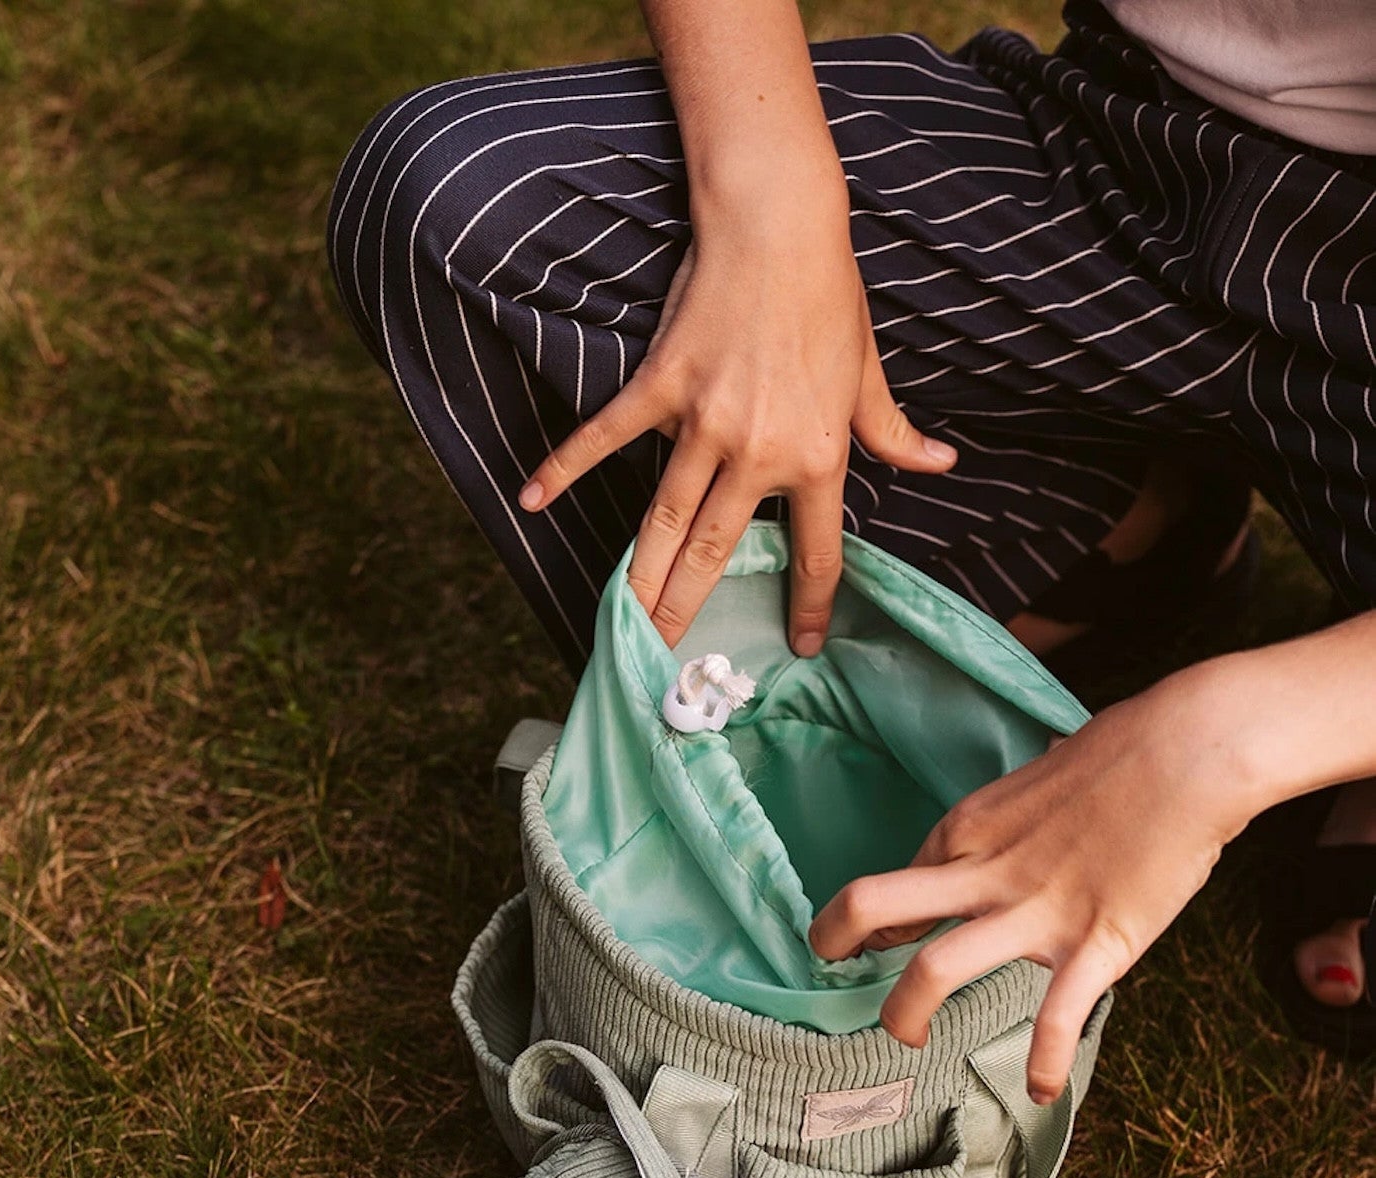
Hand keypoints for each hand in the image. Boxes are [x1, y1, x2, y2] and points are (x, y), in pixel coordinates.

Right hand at [518, 191, 954, 652]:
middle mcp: (759, 451)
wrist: (777, 223)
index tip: (797, 646)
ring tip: (621, 622)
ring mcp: (705, 422)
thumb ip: (892, 431)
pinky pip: (607, 439)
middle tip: (666, 661)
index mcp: (818, 456)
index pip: (816, 552)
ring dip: (640, 576)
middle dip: (689, 612)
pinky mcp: (662, 387)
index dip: (807, 605)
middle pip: (717, 552)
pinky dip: (565, 468)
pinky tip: (532, 501)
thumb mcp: (868, 370)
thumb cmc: (827, 294)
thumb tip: (938, 464)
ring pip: (666, 518)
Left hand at [809, 661, 1270, 1103]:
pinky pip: (1056, 1017)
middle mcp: (985, 871)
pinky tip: (1042, 1089)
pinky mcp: (1093, 944)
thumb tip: (1019, 820)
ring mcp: (1034, 913)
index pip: (898, 878)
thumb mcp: (1041, 778)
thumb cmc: (1125, 753)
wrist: (1194, 751)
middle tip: (834, 969)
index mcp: (969, 828)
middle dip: (837, 942)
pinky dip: (1046, 1062)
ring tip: (908, 1040)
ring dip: (905, 1015)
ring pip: (935, 971)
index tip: (871, 938)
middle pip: (874, 905)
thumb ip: (1015, 815)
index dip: (874, 915)